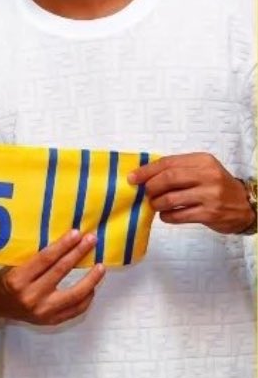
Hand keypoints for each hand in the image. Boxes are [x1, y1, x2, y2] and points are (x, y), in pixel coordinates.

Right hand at [0, 229, 104, 324]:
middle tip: (91, 240)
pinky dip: (86, 298)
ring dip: (90, 279)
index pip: (45, 259)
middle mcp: (30, 297)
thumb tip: (59, 239)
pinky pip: (75, 310)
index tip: (76, 233)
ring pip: (74, 295)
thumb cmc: (1, 276)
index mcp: (17, 279)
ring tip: (100, 266)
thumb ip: (30, 255)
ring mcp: (42, 311)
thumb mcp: (9, 263)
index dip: (63, 245)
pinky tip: (92, 287)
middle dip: (78, 253)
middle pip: (61, 271)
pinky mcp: (50, 321)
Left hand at [129, 152, 254, 234]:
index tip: (132, 178)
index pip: (168, 163)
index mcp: (203, 161)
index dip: (146, 171)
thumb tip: (144, 174)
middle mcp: (208, 176)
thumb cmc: (216, 186)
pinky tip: (166, 215)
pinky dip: (166, 216)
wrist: (245, 206)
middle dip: (150, 187)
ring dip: (156, 203)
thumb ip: (178, 169)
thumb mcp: (202, 170)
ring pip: (170, 199)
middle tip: (145, 193)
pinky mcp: (209, 214)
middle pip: (168, 179)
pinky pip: (178, 215)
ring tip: (155, 205)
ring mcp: (210, 195)